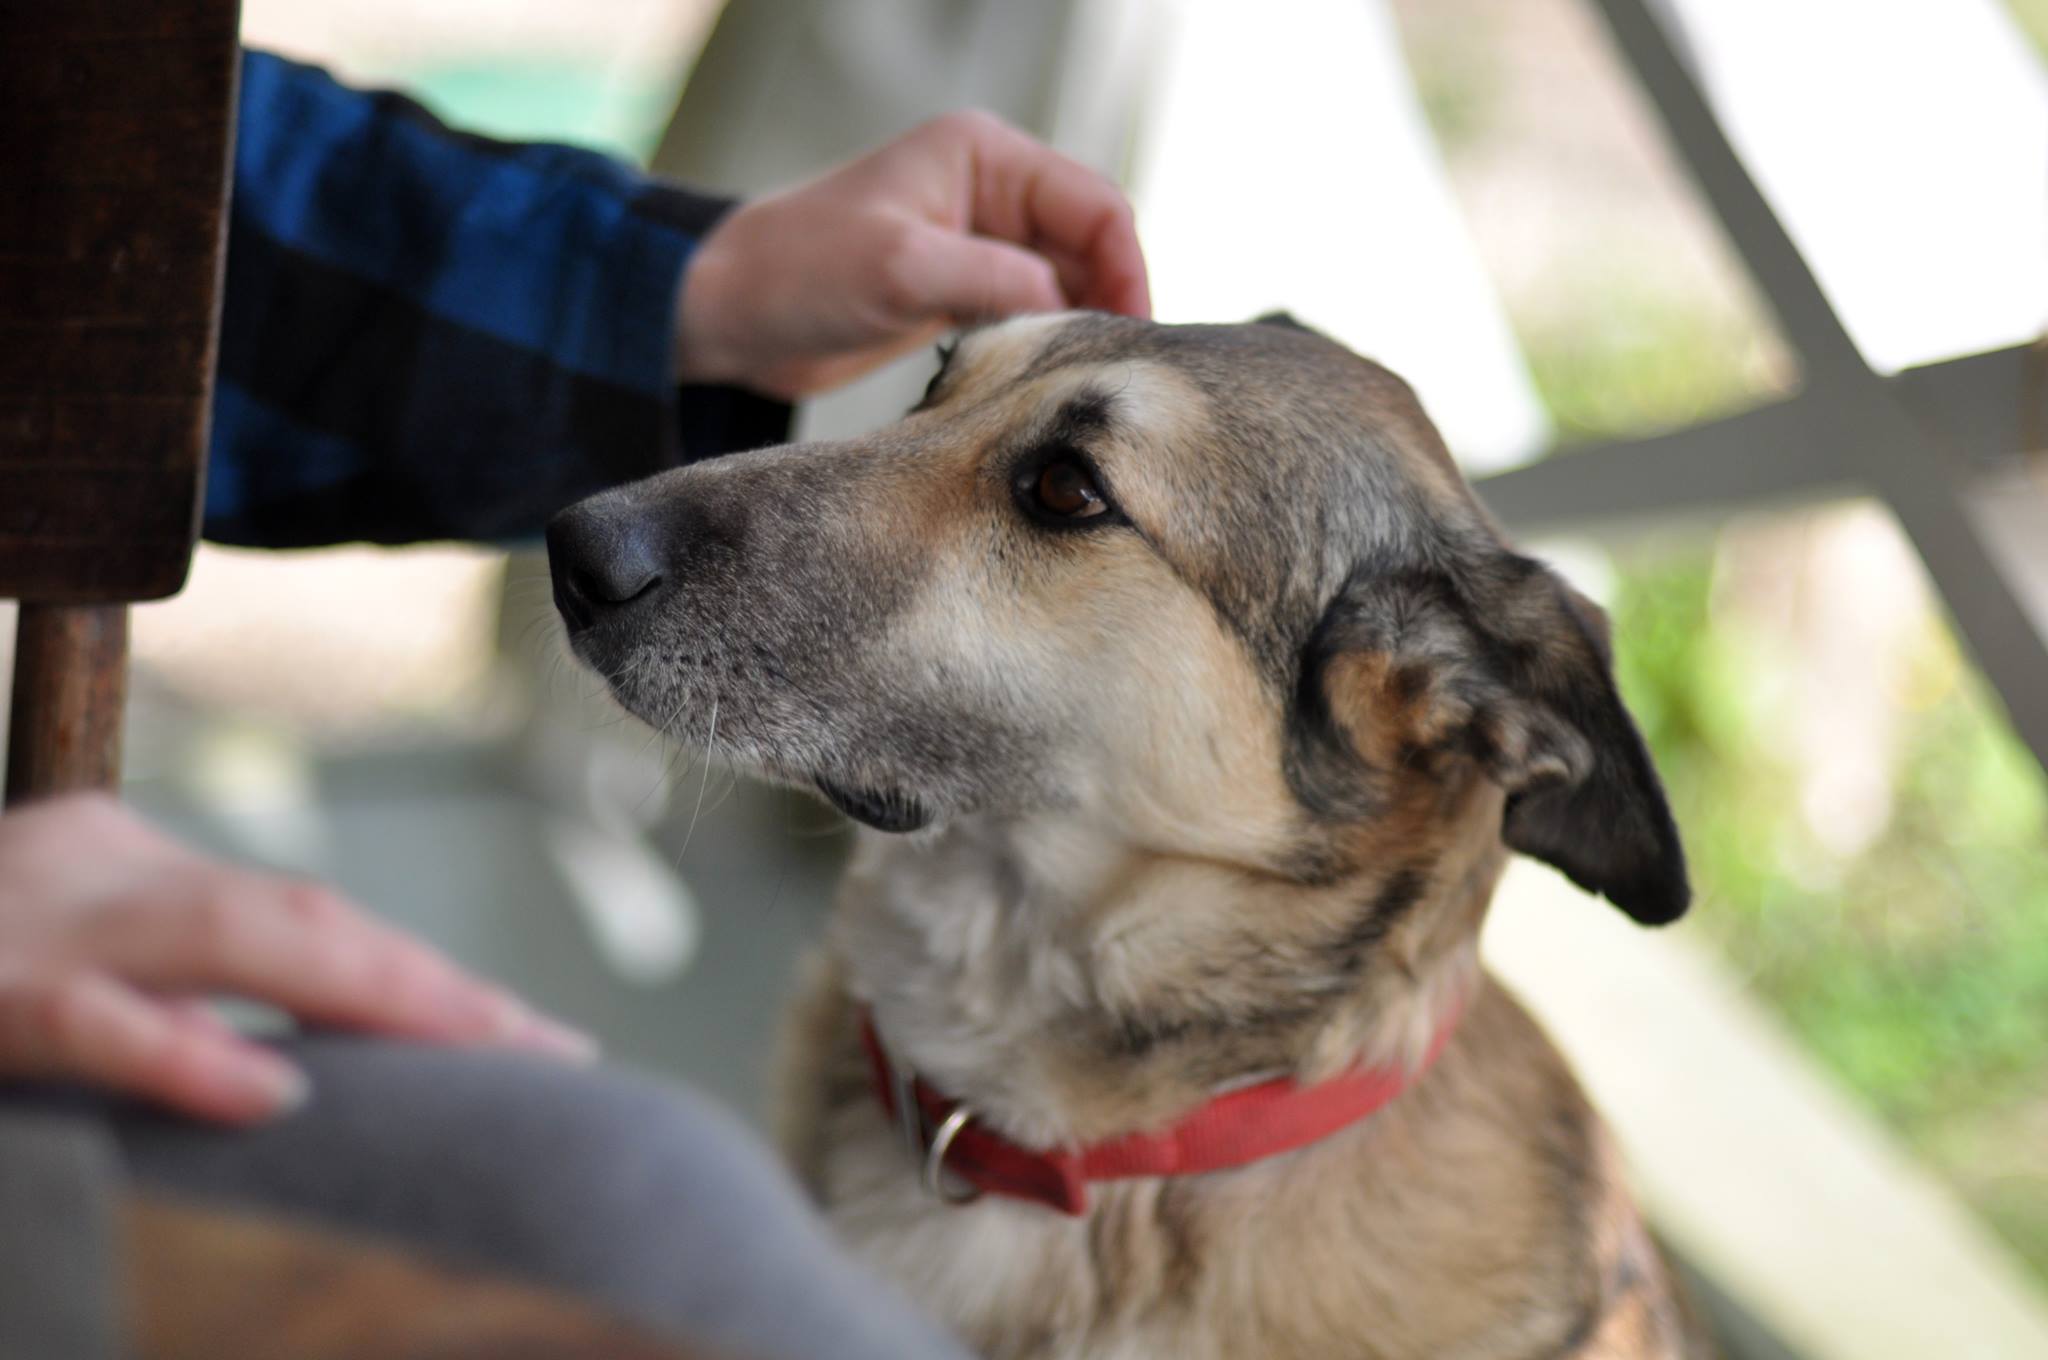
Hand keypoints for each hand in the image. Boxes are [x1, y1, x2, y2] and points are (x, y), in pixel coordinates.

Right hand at [0, 793, 593, 1124]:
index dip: (425, 980)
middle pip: (301, 918)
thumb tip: (279, 1080)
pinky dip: (180, 1054)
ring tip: (489, 1050)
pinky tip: (272, 1091)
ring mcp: (25, 926)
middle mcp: (83, 869)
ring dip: (373, 994)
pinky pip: (87, 1021)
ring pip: (233, 937)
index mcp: (113, 862)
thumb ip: (154, 1005)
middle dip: (436, 989)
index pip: (303, 919)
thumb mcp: (48, 972)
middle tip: (550, 1057)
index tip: (534, 1045)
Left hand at [676, 110, 1149, 399]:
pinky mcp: (962, 290)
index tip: (1132, 332)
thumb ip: (993, 281)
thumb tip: (1072, 307)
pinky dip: (1049, 343)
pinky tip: (1052, 382)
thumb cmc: (799, 271)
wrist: (729, 313)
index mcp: (984, 156)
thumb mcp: (901, 270)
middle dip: (1113, 299)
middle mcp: (991, 192)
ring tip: (1089, 381)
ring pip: (1068, 283)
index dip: (1126, 266)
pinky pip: (1033, 313)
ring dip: (1083, 326)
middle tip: (1119, 370)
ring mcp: (979, 243)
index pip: (1093, 203)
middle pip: (1091, 243)